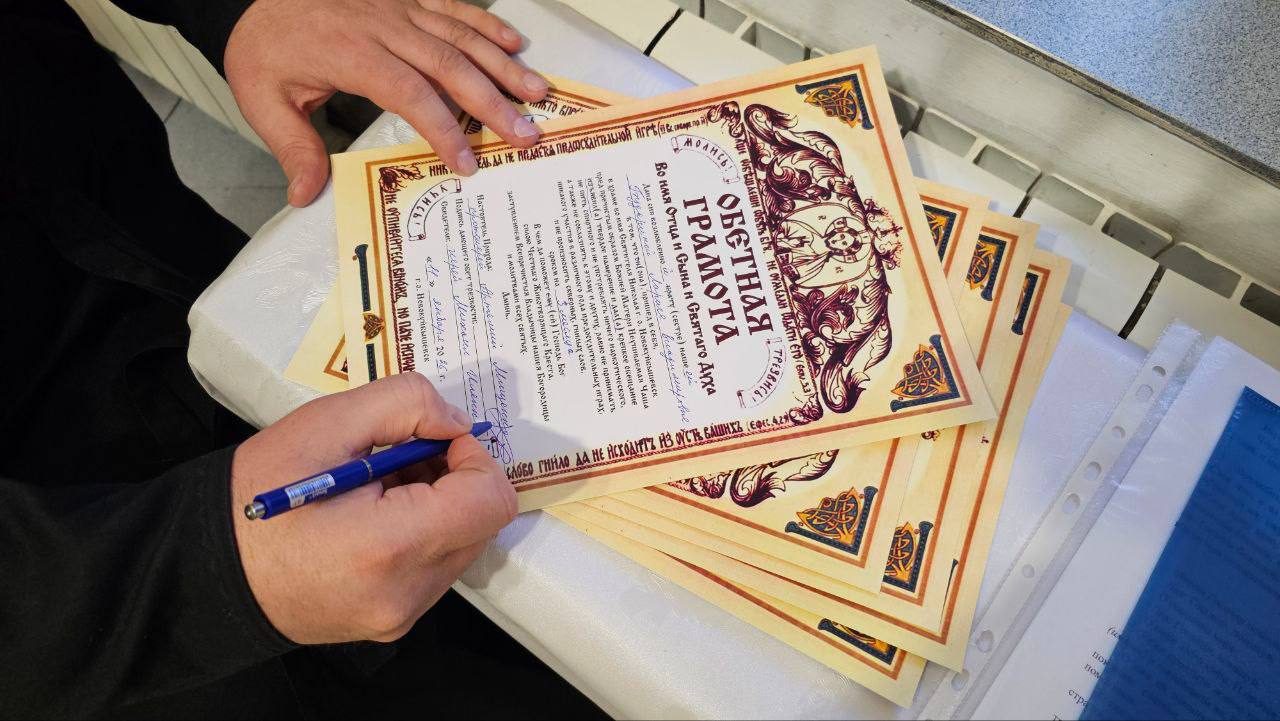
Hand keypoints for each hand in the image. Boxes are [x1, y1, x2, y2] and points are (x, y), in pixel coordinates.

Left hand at [224, 0, 549, 206]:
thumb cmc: (266, 45)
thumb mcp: (262, 98)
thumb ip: (292, 146)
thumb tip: (306, 194)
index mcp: (350, 52)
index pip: (408, 92)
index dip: (442, 128)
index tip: (466, 161)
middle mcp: (383, 26)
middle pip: (448, 64)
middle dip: (492, 101)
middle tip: (525, 134)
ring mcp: (399, 8)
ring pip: (460, 36)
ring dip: (502, 66)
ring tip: (537, 94)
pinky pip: (454, 8)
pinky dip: (487, 26)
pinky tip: (514, 44)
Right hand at [230, 372, 516, 643]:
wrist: (207, 567)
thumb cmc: (258, 496)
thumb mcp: (327, 423)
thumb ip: (406, 404)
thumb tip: (458, 423)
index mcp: (390, 545)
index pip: (489, 499)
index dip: (473, 456)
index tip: (435, 436)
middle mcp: (405, 592)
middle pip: (482, 523)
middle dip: (454, 478)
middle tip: (400, 455)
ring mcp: (400, 614)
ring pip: (462, 545)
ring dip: (439, 505)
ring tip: (378, 486)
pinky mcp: (393, 622)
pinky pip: (435, 568)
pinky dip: (421, 534)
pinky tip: (373, 516)